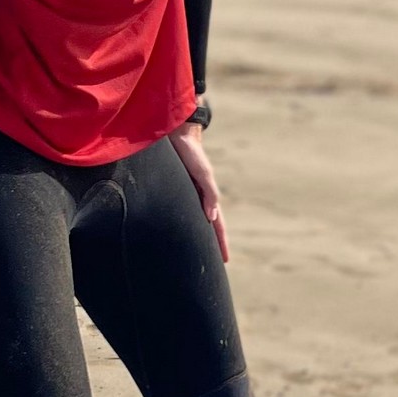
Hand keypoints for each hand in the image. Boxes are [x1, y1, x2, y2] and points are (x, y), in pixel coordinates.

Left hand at [168, 123, 229, 259]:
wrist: (174, 133)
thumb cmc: (190, 152)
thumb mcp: (203, 174)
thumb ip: (209, 194)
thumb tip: (211, 218)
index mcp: (206, 196)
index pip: (217, 224)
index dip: (221, 242)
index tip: (225, 260)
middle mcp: (196, 197)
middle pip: (206, 226)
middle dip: (211, 244)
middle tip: (213, 263)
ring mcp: (185, 194)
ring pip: (192, 220)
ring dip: (196, 235)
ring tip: (195, 251)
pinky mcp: (172, 189)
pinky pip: (179, 211)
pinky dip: (182, 223)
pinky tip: (175, 229)